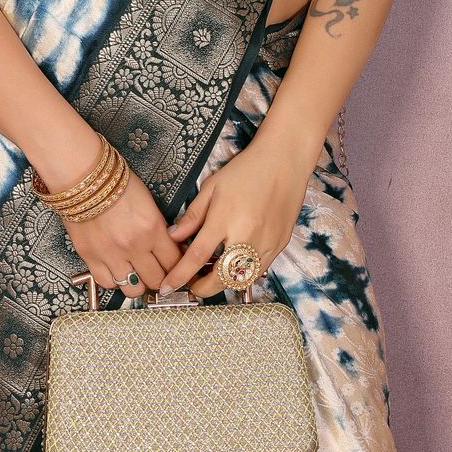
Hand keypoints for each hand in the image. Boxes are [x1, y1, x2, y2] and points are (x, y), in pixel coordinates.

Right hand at [61, 167, 182, 297]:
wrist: (83, 177)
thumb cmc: (116, 183)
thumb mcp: (148, 202)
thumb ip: (158, 227)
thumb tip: (169, 245)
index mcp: (152, 229)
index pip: (174, 262)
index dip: (178, 267)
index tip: (175, 267)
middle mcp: (134, 246)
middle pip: (156, 280)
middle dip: (160, 277)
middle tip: (157, 271)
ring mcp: (111, 255)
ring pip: (133, 289)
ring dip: (138, 283)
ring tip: (136, 274)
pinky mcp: (90, 258)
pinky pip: (108, 283)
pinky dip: (114, 280)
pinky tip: (116, 270)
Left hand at [160, 136, 314, 297]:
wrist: (284, 162)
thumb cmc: (245, 171)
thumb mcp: (212, 187)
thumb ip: (192, 216)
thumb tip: (173, 237)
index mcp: (224, 219)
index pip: (197, 256)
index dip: (180, 275)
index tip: (167, 286)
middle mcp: (246, 235)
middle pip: (221, 278)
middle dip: (202, 289)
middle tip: (191, 285)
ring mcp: (266, 244)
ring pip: (241, 280)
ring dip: (223, 282)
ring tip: (211, 273)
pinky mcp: (279, 246)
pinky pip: (257, 271)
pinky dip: (242, 273)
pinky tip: (233, 263)